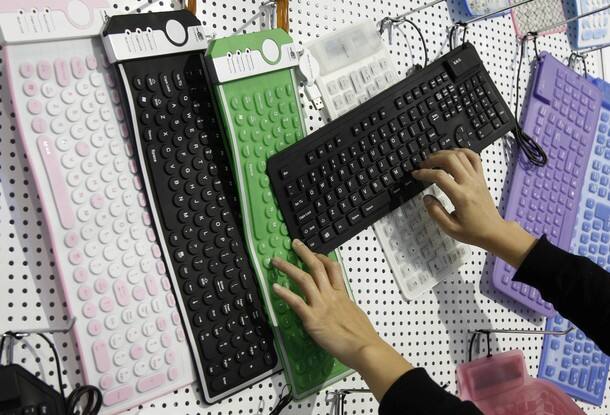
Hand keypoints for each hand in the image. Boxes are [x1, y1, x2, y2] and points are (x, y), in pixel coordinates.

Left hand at [271, 239, 382, 368]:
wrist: (364, 348)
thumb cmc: (363, 336)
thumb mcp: (356, 314)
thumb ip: (346, 307)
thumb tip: (342, 308)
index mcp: (342, 295)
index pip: (332, 268)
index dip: (323, 258)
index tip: (315, 254)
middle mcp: (330, 296)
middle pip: (316, 267)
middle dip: (304, 253)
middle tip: (294, 244)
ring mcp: (321, 306)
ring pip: (304, 279)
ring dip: (288, 268)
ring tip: (276, 261)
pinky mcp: (312, 319)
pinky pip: (296, 302)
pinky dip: (285, 293)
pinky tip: (275, 287)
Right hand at [411, 149, 535, 266]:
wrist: (494, 232)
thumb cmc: (473, 232)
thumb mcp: (449, 228)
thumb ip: (435, 212)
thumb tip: (426, 198)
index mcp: (460, 197)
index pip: (439, 176)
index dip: (424, 173)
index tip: (416, 174)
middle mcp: (469, 184)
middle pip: (450, 159)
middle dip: (433, 158)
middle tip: (424, 164)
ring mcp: (477, 179)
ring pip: (461, 155)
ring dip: (445, 153)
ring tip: (435, 159)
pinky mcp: (481, 178)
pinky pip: (474, 157)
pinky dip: (463, 151)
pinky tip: (454, 155)